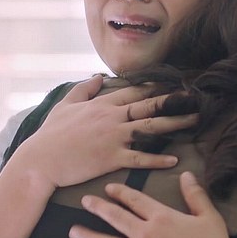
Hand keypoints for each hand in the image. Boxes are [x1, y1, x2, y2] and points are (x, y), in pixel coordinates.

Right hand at [9, 75, 196, 189]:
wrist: (40, 161)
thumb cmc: (51, 135)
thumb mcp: (65, 105)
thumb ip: (83, 89)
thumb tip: (97, 76)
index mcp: (102, 104)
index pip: (134, 91)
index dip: (156, 86)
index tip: (175, 82)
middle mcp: (112, 117)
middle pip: (149, 106)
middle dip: (174, 101)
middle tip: (196, 97)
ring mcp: (113, 137)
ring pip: (150, 128)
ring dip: (175, 124)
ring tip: (195, 121)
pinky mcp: (112, 158)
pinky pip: (140, 157)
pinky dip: (158, 158)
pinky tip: (174, 160)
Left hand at [69, 172, 236, 237]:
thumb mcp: (209, 219)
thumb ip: (196, 196)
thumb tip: (187, 175)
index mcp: (161, 218)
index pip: (136, 200)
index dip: (121, 192)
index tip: (109, 188)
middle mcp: (144, 234)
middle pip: (115, 217)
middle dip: (98, 207)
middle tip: (85, 201)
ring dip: (88, 236)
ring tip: (73, 231)